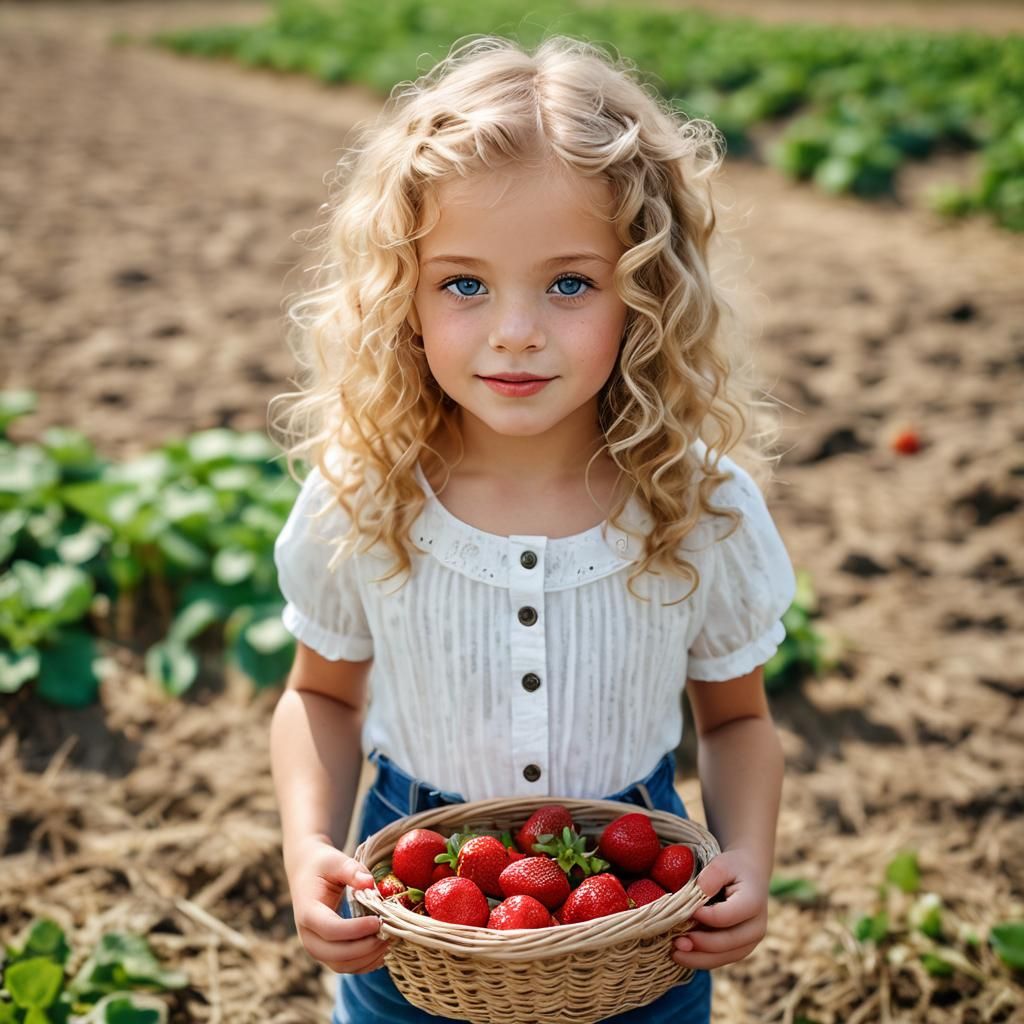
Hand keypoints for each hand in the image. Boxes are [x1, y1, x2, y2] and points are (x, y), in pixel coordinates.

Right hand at [288, 834, 389, 973]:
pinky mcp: (326, 952)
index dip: (355, 929)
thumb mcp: (335, 861)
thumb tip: (369, 883)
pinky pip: (345, 966)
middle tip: (388, 933)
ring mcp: (316, 947)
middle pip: (335, 954)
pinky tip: (382, 949)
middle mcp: (308, 935)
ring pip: (341, 965)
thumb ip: (352, 870)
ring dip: (367, 958)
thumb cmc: (323, 866)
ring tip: (389, 940)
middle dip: (364, 948)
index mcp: (307, 912)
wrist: (306, 874)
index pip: (330, 929)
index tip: (378, 921)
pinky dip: (364, 963)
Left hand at [671, 848, 767, 969]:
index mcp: (753, 903)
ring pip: (724, 957)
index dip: (703, 917)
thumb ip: (712, 876)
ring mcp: (750, 941)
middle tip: (674, 942)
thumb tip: (697, 895)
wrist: (750, 874)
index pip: (725, 917)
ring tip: (675, 953)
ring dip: (698, 958)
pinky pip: (722, 958)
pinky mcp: (741, 948)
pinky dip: (702, 959)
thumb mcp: (723, 863)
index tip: (684, 912)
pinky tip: (683, 955)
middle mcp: (756, 927)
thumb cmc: (733, 867)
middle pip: (726, 943)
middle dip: (699, 945)